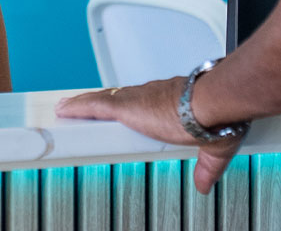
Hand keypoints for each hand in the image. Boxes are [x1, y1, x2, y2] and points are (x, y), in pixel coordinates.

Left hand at [56, 78, 244, 192]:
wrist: (212, 103)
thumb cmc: (216, 115)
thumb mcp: (212, 146)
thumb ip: (206, 167)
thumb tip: (205, 186)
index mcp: (170, 101)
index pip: (143, 101)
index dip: (132, 105)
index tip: (126, 110)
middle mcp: (150, 95)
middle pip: (118, 98)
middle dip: (102, 103)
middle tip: (86, 108)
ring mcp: (136, 100)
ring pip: (102, 99)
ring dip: (84, 104)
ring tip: (67, 109)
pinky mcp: (125, 107)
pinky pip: (93, 105)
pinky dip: (77, 107)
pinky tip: (64, 109)